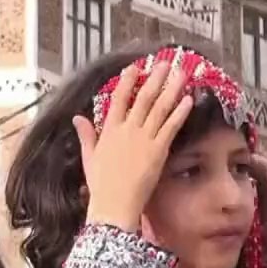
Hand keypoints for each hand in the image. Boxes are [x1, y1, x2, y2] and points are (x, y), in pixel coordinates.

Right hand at [72, 62, 192, 234]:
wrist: (114, 205)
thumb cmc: (100, 186)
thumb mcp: (89, 158)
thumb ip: (87, 135)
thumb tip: (77, 118)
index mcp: (109, 131)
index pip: (119, 99)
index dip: (128, 82)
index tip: (135, 67)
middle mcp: (128, 130)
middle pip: (144, 98)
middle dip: (155, 79)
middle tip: (166, 63)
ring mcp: (144, 139)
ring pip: (160, 107)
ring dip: (172, 88)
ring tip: (182, 73)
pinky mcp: (158, 150)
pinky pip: (171, 126)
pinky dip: (180, 112)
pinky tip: (188, 99)